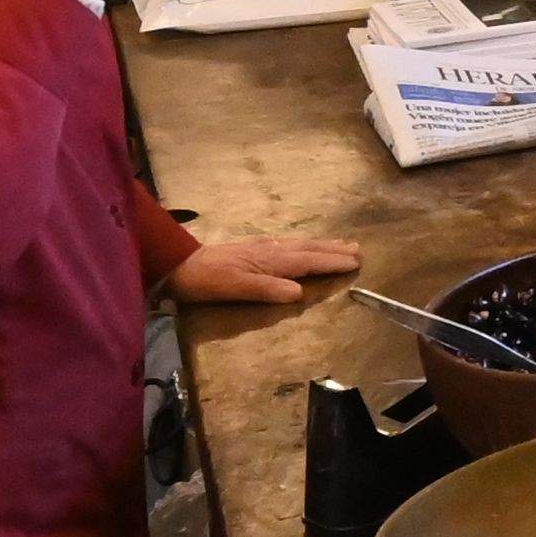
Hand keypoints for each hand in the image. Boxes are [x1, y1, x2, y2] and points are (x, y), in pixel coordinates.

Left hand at [172, 232, 359, 306]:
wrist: (177, 265)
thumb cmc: (206, 281)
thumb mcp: (235, 289)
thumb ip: (267, 289)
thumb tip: (299, 292)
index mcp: (270, 262)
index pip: (308, 261)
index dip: (332, 262)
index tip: (356, 262)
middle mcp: (270, 251)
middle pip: (308, 249)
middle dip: (333, 250)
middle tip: (358, 249)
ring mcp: (260, 248)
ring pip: (298, 244)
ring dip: (321, 245)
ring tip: (340, 244)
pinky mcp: (250, 249)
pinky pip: (286, 245)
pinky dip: (302, 245)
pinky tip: (299, 245)